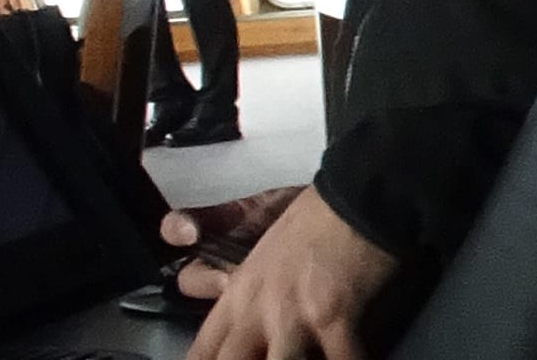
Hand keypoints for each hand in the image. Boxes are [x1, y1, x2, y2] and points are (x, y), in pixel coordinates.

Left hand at [179, 186, 398, 359]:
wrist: (365, 193)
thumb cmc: (316, 209)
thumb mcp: (258, 212)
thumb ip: (214, 225)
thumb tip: (171, 230)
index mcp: (238, 293)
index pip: (202, 353)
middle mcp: (258, 311)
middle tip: (260, 359)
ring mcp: (295, 316)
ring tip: (307, 358)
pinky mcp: (336, 316)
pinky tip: (358, 359)